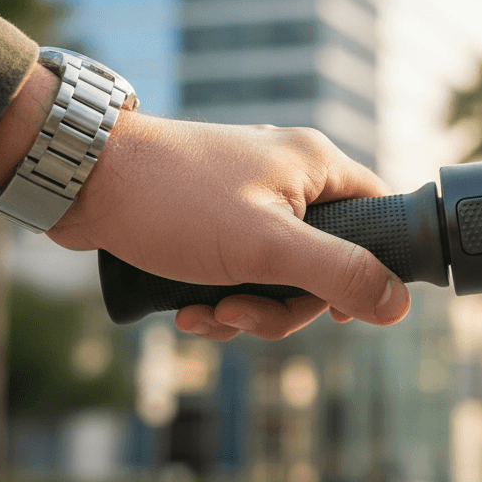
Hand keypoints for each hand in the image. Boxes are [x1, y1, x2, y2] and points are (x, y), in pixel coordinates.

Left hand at [46, 112, 410, 340]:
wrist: (82, 180)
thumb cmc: (175, 202)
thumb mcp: (267, 248)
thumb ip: (339, 274)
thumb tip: (399, 304)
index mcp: (316, 165)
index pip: (378, 212)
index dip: (372, 267)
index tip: (339, 309)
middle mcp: (290, 178)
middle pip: (324, 261)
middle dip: (284, 306)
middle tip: (240, 315)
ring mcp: (251, 199)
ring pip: (279, 275)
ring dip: (246, 310)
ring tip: (204, 314)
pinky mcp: (215, 221)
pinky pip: (240, 272)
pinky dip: (220, 298)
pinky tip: (186, 310)